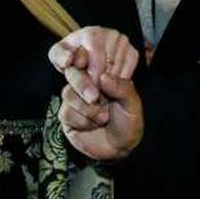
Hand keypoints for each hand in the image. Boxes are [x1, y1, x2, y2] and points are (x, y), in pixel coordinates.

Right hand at [51, 27, 142, 160]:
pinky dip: (83, 120)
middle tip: (96, 97)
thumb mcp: (133, 103)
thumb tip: (102, 77)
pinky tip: (94, 125)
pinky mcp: (66, 113)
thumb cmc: (129, 121)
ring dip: (88, 108)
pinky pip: (67, 111)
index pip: (87, 50)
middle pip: (72, 69)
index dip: (84, 52)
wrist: (121, 148)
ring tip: (104, 116)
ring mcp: (74, 95)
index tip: (84, 62)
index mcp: (104, 69)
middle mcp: (86, 78)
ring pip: (68, 92)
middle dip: (83, 83)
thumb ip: (121, 87)